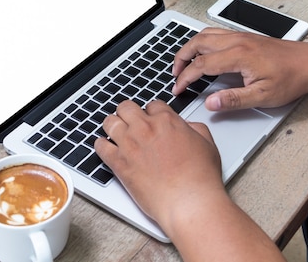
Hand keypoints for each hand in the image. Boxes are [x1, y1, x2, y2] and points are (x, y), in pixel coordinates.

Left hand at [94, 100, 222, 232]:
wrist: (188, 201)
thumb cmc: (199, 178)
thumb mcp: (206, 144)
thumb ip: (194, 128)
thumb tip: (186, 126)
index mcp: (167, 121)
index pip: (152, 105)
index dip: (151, 112)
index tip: (150, 119)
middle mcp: (146, 128)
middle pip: (126, 107)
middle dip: (128, 113)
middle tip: (129, 121)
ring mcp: (130, 144)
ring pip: (110, 122)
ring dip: (113, 125)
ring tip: (115, 132)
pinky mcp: (119, 163)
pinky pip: (100, 147)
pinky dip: (101, 145)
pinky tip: (105, 147)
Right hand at [172, 27, 307, 110]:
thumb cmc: (291, 79)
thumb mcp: (263, 96)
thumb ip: (234, 100)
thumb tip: (211, 104)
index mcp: (239, 55)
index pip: (201, 65)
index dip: (186, 77)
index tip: (178, 88)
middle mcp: (237, 41)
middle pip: (197, 43)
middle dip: (181, 58)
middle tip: (175, 74)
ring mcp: (241, 36)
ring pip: (205, 35)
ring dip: (190, 47)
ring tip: (183, 63)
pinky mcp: (245, 37)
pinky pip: (215, 33)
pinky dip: (202, 41)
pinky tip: (202, 52)